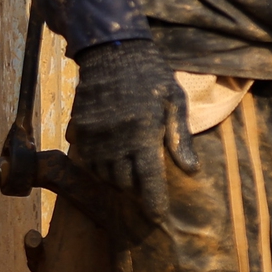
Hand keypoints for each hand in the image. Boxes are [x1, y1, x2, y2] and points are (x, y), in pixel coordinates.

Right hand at [65, 39, 198, 247]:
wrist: (112, 52)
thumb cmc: (152, 76)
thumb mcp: (174, 102)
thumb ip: (180, 138)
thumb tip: (191, 170)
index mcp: (143, 133)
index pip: (147, 180)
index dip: (153, 202)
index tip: (158, 219)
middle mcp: (115, 140)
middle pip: (124, 182)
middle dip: (137, 192)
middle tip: (148, 192)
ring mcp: (94, 137)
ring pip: (104, 176)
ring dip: (118, 180)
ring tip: (131, 176)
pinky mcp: (79, 132)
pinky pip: (88, 162)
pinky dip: (101, 168)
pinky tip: (113, 160)